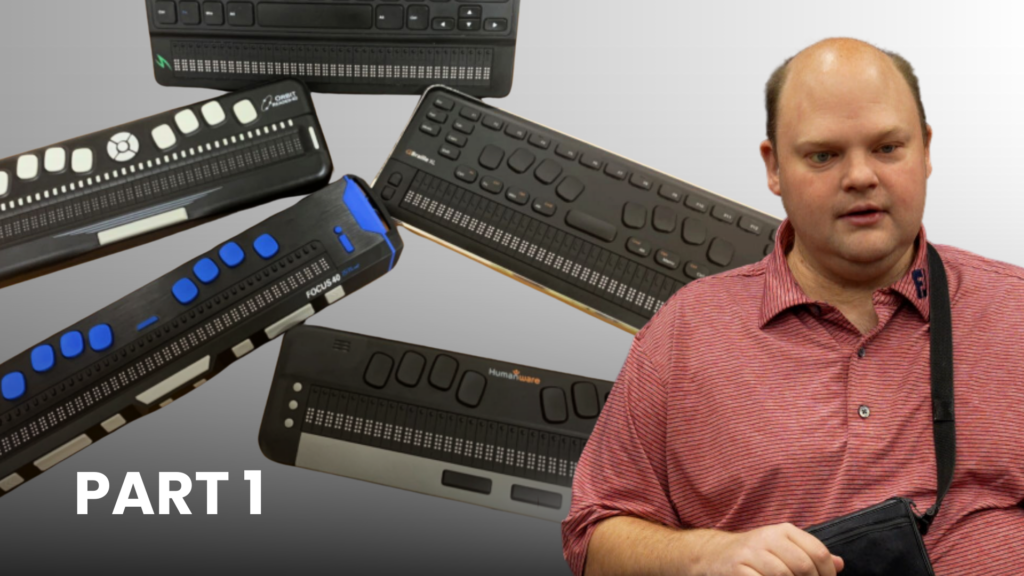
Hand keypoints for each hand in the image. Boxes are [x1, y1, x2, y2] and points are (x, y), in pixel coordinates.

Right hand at [695, 523, 843, 575]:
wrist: (712, 555)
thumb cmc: (753, 554)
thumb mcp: (781, 547)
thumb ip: (809, 553)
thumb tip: (839, 564)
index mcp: (783, 530)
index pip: (817, 552)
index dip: (827, 575)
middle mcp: (767, 538)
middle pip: (804, 566)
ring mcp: (750, 554)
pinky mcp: (737, 570)